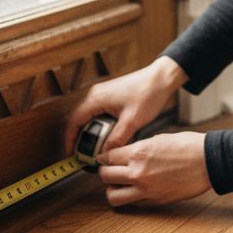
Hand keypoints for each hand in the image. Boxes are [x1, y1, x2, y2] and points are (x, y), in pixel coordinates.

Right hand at [62, 56, 188, 155]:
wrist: (161, 78)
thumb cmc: (148, 94)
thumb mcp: (132, 121)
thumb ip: (117, 139)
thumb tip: (105, 153)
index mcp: (96, 99)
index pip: (74, 121)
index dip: (70, 139)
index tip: (72, 153)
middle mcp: (96, 95)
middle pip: (80, 120)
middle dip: (81, 138)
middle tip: (85, 154)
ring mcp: (103, 94)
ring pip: (90, 117)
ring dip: (92, 132)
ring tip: (97, 147)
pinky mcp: (111, 96)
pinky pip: (99, 113)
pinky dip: (100, 125)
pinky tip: (109, 135)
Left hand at [96, 132, 210, 206]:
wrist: (208, 162)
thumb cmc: (188, 146)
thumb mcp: (159, 139)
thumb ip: (140, 148)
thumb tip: (128, 153)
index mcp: (138, 152)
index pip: (107, 157)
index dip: (104, 157)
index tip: (105, 158)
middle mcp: (137, 172)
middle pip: (105, 176)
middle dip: (105, 172)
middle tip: (109, 170)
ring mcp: (145, 189)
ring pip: (113, 196)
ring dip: (112, 190)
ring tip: (118, 185)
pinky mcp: (155, 201)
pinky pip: (132, 203)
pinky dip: (130, 198)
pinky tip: (136, 190)